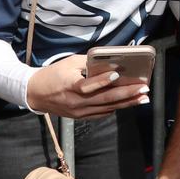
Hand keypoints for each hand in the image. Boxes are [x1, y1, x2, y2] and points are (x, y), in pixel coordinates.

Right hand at [26, 54, 149, 118]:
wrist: (35, 93)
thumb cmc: (53, 75)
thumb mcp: (68, 63)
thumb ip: (89, 63)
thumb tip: (110, 61)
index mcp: (70, 86)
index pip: (88, 85)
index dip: (103, 80)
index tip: (118, 74)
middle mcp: (76, 102)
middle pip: (105, 99)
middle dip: (127, 94)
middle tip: (144, 89)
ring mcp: (79, 112)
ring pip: (107, 108)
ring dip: (127, 103)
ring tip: (143, 98)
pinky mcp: (80, 116)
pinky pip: (101, 113)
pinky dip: (115, 107)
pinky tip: (127, 103)